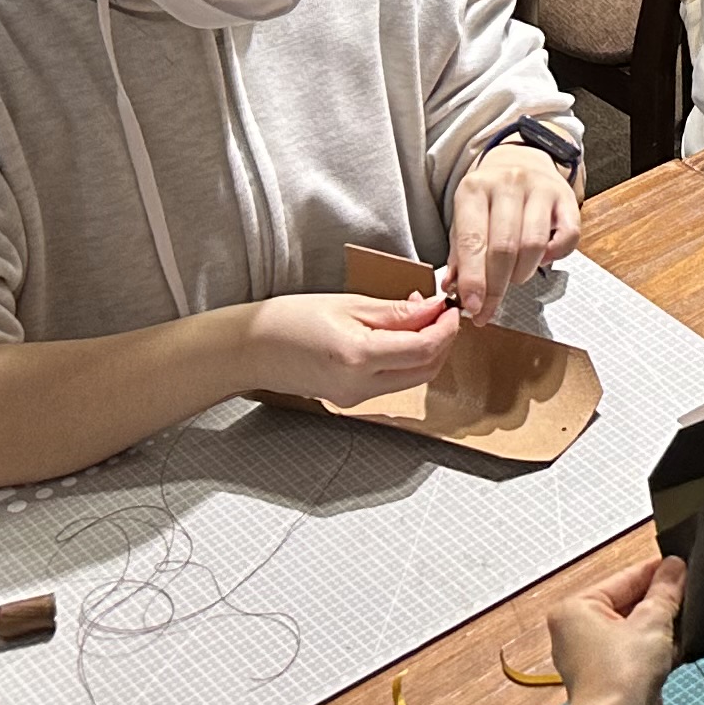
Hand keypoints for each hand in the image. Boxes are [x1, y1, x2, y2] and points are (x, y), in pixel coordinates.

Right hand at [238, 289, 455, 403]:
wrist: (252, 348)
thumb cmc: (290, 319)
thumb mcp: (348, 304)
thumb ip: (395, 312)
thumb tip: (433, 309)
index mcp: (359, 357)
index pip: (424, 349)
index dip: (446, 328)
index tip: (451, 308)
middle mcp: (359, 385)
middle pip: (425, 370)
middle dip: (442, 341)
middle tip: (441, 311)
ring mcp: (354, 397)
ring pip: (412, 379)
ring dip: (425, 351)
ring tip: (418, 318)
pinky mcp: (349, 400)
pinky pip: (391, 382)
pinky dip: (404, 360)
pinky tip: (397, 336)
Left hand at [449, 139, 580, 320]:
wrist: (521, 161)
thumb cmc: (489, 199)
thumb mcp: (465, 217)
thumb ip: (459, 254)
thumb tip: (454, 289)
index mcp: (475, 188)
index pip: (473, 241)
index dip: (474, 279)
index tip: (473, 307)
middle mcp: (508, 184)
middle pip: (505, 247)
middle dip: (497, 287)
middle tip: (489, 308)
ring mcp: (540, 188)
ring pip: (534, 245)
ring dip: (523, 273)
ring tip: (514, 277)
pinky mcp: (566, 197)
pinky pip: (568, 237)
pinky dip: (555, 257)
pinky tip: (541, 260)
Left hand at [547, 553, 686, 704]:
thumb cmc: (620, 676)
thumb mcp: (652, 620)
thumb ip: (666, 590)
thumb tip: (674, 567)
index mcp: (577, 609)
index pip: (624, 578)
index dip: (657, 572)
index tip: (683, 564)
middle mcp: (580, 631)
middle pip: (630, 602)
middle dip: (661, 600)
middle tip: (692, 590)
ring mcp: (597, 657)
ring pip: (637, 629)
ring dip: (663, 626)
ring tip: (690, 616)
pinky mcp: (615, 678)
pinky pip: (640, 652)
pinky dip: (660, 648)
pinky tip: (683, 643)